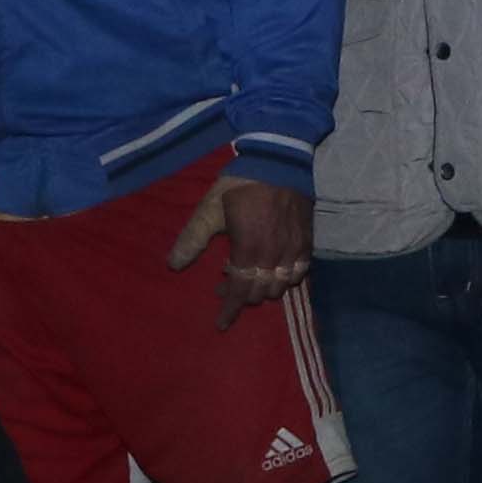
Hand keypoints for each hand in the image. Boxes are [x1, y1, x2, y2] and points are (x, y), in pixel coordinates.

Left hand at [169, 169, 316, 329]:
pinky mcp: (307, 239)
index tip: (221, 324)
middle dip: (242, 296)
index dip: (229, 308)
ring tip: (249, 277)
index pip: (239, 290)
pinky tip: (274, 271)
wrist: (278, 158)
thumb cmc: (240, 183)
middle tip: (225, 285)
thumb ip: (193, 238)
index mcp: (248, 248)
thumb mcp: (210, 208)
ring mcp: (294, 248)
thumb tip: (174, 265)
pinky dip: (287, 278)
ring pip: (282, 285)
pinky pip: (300, 271)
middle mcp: (274, 254)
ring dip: (264, 289)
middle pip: (260, 292)